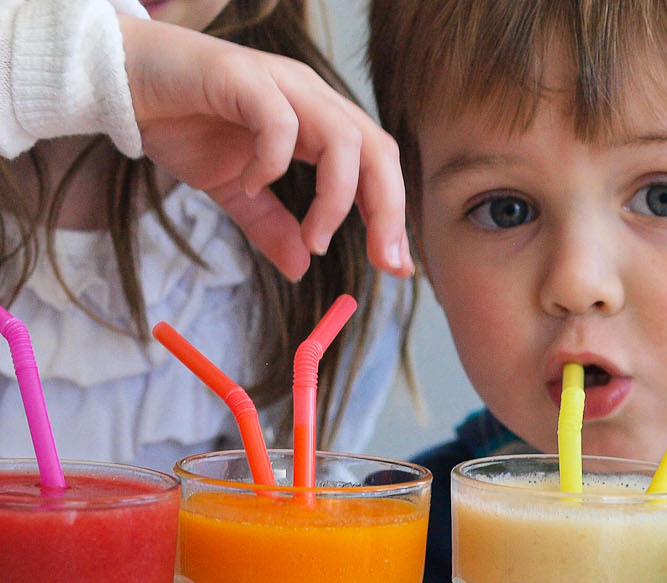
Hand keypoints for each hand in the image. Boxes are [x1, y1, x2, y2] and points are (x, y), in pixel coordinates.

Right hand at [118, 16, 411, 281]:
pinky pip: (279, 120)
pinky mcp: (241, 77)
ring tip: (315, 239)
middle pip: (377, 151)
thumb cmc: (179, 122)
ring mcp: (279, 83)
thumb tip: (300, 269)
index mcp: (317, 121)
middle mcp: (309, 98)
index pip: (378, 165)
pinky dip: (274, 162)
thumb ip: (270, 225)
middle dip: (389, 211)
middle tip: (384, 261)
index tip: (397, 266)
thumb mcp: (234, 189)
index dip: (394, 215)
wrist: (118, 80)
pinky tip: (252, 185)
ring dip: (337, 198)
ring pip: (343, 137)